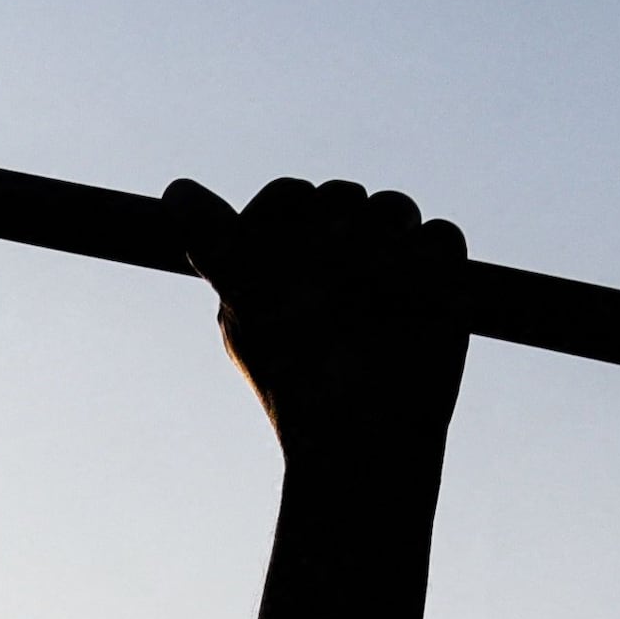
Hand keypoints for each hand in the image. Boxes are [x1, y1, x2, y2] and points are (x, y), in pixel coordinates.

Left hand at [166, 175, 468, 472]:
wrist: (361, 430)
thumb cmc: (294, 370)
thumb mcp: (246, 301)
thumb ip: (215, 242)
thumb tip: (178, 188)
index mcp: (280, 258)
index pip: (288, 196)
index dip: (288, 217)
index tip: (281, 265)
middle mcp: (332, 254)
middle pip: (342, 193)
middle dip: (336, 237)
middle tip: (329, 293)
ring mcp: (388, 262)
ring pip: (393, 207)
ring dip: (383, 248)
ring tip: (371, 300)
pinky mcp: (439, 277)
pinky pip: (441, 235)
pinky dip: (428, 264)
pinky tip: (412, 302)